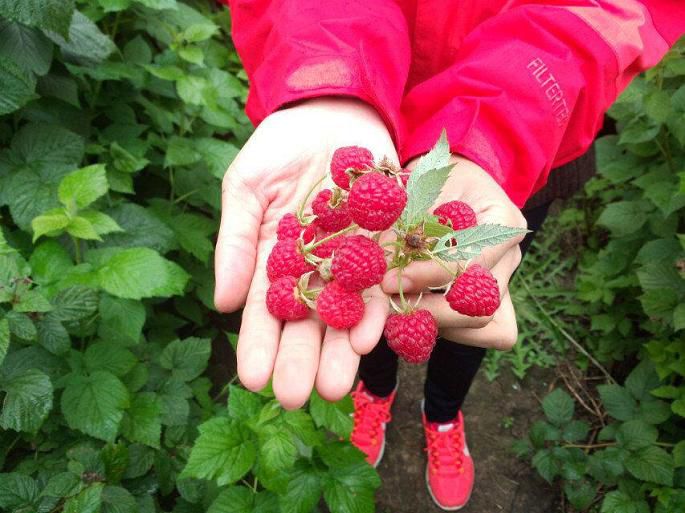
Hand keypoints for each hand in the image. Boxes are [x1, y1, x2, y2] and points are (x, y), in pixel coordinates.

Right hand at [214, 98, 395, 408]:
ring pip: (344, 314)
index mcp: (272, 261)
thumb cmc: (278, 148)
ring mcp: (350, 262)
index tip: (251, 379)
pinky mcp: (385, 246)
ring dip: (339, 351)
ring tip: (335, 387)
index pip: (263, 312)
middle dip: (299, 361)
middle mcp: (312, 271)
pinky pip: (382, 284)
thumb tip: (222, 304)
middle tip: (295, 397)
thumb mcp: (245, 188)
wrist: (332, 112)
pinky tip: (370, 338)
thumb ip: (235, 243)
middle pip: (305, 324)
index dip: (257, 346)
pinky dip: (376, 309)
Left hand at [381, 156, 526, 349]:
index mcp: (502, 222)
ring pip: (485, 325)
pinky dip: (451, 330)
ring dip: (437, 324)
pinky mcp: (496, 302)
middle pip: (481, 304)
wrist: (454, 183)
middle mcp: (511, 256)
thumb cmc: (436, 180)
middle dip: (430, 311)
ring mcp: (506, 281)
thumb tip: (382, 261)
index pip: (471, 261)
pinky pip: (486, 333)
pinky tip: (418, 317)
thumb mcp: (420, 189)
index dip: (428, 276)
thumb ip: (405, 224)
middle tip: (387, 306)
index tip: (389, 280)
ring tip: (398, 311)